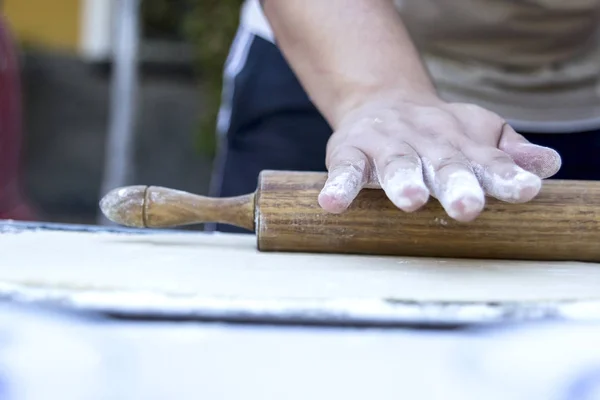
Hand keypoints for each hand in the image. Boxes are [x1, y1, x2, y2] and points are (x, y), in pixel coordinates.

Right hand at [318, 92, 561, 221]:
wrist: (381, 99)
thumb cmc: (436, 130)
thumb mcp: (477, 133)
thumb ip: (508, 152)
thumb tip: (549, 165)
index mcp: (461, 142)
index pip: (488, 160)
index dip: (506, 176)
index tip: (526, 191)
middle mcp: (426, 141)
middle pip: (443, 162)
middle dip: (456, 183)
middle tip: (468, 207)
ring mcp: (386, 145)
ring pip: (396, 162)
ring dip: (402, 179)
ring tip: (409, 200)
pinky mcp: (350, 151)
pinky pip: (345, 169)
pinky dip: (340, 186)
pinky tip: (333, 205)